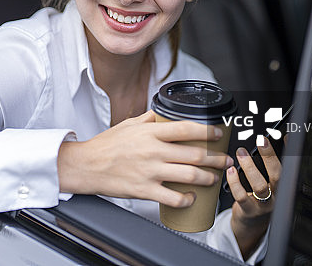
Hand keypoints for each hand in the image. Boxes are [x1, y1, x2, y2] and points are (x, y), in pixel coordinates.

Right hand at [58, 110, 233, 207]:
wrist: (86, 166)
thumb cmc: (106, 145)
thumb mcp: (128, 124)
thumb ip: (149, 119)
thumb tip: (164, 112)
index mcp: (150, 133)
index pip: (186, 129)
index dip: (208, 131)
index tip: (219, 133)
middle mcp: (153, 151)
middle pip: (195, 154)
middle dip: (216, 158)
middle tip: (225, 160)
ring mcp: (150, 172)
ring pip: (190, 176)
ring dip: (208, 178)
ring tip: (214, 179)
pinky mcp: (144, 190)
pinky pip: (173, 198)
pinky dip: (187, 199)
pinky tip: (191, 197)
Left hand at [225, 137, 281, 258]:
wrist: (252, 223)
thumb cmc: (258, 196)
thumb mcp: (267, 180)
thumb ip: (266, 164)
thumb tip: (263, 141)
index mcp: (284, 185)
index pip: (290, 166)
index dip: (290, 151)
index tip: (286, 136)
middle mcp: (277, 195)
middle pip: (278, 175)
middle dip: (270, 156)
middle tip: (261, 140)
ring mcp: (264, 205)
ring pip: (260, 186)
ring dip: (249, 167)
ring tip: (241, 153)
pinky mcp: (250, 211)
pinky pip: (242, 196)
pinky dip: (235, 182)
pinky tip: (230, 171)